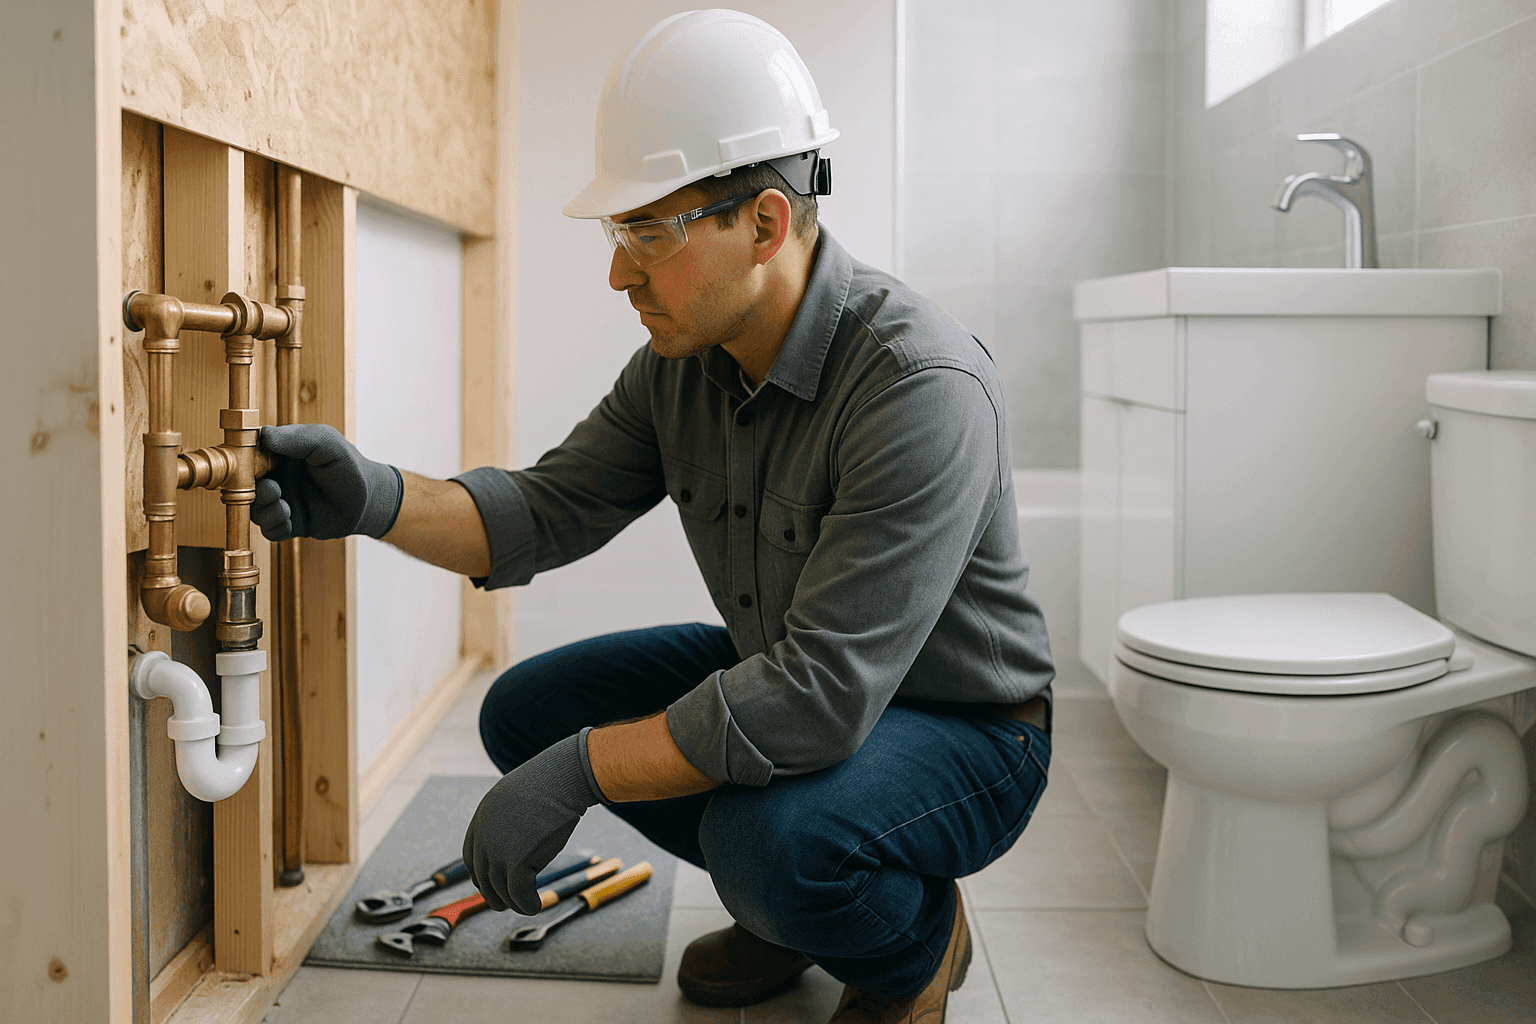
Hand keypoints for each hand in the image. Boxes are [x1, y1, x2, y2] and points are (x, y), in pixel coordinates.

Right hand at [253, 424, 402, 540]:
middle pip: (244, 484)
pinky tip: (289, 517)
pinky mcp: (289, 523)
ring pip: (254, 508)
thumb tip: (263, 435)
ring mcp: (281, 501)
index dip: (243, 458)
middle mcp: (275, 477)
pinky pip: (269, 529)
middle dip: (249, 487)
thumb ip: (297, 438)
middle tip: (270, 487)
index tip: (247, 461)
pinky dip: (274, 524)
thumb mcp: (326, 443)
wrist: (370, 499)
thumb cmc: (348, 465)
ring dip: (263, 507)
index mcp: (279, 453)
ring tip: (282, 503)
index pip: (248, 453)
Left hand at [463, 729, 606, 913]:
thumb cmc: (551, 782)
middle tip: (508, 903)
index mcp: (482, 818)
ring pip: (500, 890)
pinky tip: (536, 906)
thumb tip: (518, 836)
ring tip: (528, 906)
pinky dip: (527, 905)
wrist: (563, 777)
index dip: (481, 876)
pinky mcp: (516, 862)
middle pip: (483, 877)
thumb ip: (510, 816)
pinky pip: (518, 894)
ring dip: (514, 903)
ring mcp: (497, 850)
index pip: (471, 857)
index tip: (494, 885)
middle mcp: (484, 836)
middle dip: (495, 895)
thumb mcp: (519, 795)